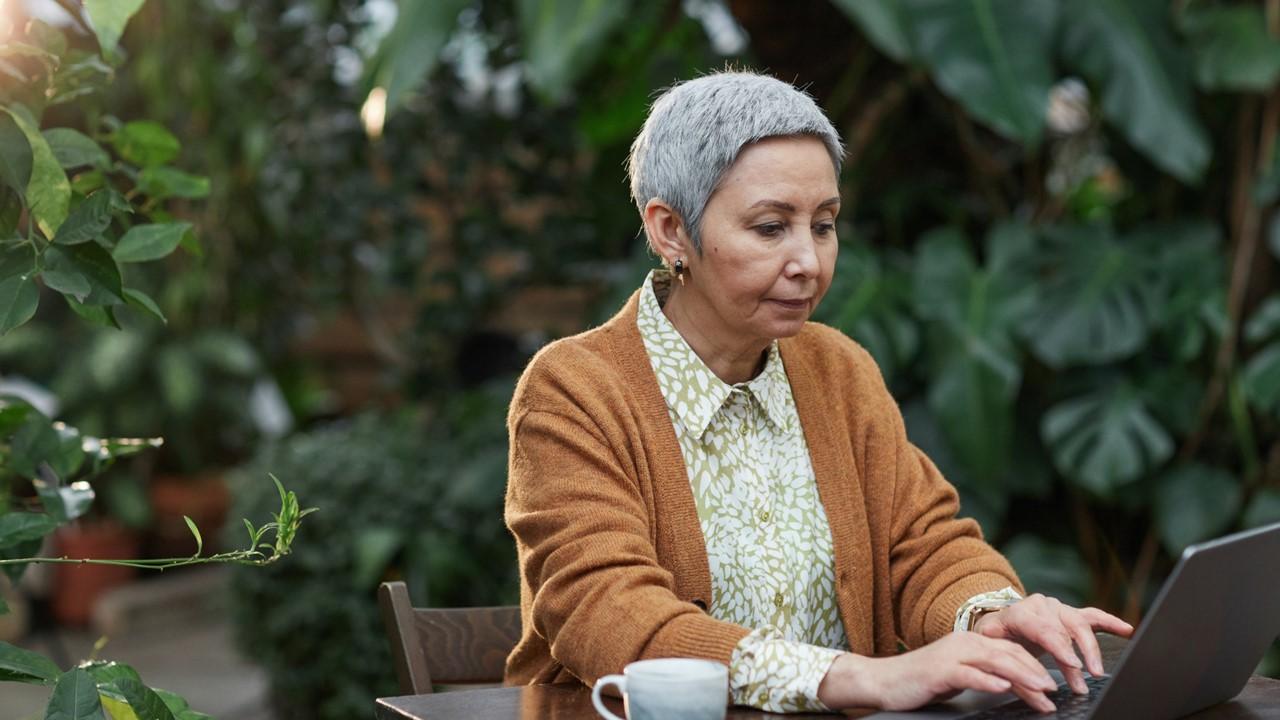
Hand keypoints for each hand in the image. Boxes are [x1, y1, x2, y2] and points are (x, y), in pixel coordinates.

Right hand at [817, 632, 1060, 711]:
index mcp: (970, 642)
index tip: (1053, 684)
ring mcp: (951, 655)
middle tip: (1056, 689)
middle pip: (1008, 654)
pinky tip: (1003, 687)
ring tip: (1042, 690)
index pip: (1011, 651)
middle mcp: (964, 643)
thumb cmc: (920, 681)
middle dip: (1036, 671)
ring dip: (1022, 676)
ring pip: (995, 661)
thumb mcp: (958, 675)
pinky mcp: (939, 671)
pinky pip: (969, 674)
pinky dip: (989, 680)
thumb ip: (983, 674)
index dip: (1035, 665)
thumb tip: (1012, 684)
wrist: (883, 681)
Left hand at [972, 593, 1134, 698]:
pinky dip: (1110, 621)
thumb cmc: (995, 636)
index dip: (1060, 647)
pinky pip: (1092, 616)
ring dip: (1092, 648)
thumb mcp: (990, 643)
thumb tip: (1020, 670)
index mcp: (1019, 612)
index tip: (1074, 665)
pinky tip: (1125, 629)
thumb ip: (1003, 652)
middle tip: (1087, 677)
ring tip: (1098, 670)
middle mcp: (1040, 606)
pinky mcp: (1069, 613)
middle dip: (1078, 655)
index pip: (1044, 628)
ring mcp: (1057, 608)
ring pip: (1080, 624)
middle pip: (1065, 629)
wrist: (998, 623)